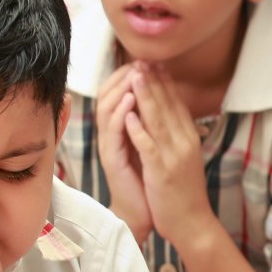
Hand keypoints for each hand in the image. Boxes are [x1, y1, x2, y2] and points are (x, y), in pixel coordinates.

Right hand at [96, 62, 151, 241]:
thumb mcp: (153, 143)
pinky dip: (121, 114)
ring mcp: (109, 145)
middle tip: (139, 61)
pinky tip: (131, 101)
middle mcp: (111, 133)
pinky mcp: (111, 159)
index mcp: (122, 127)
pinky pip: (112, 132)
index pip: (119, 91)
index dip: (130, 73)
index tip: (148, 60)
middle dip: (123, 75)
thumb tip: (164, 94)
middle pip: (108, 94)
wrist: (144, 212)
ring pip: (107, 108)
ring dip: (121, 89)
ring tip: (135, 73)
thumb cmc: (150, 178)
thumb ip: (152, 120)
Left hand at [124, 64, 214, 247]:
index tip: (154, 64)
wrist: (192, 223)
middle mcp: (185, 143)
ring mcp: (174, 156)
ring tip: (134, 76)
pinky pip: (149, 145)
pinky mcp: (162, 171)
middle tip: (142, 60)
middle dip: (154, 81)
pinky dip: (139, 129)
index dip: (165, 83)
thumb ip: (179, 138)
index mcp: (190, 139)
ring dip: (146, 96)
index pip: (177, 104)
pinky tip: (129, 114)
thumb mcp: (185, 160)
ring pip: (158, 120)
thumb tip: (170, 118)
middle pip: (168, 106)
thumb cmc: (185, 194)